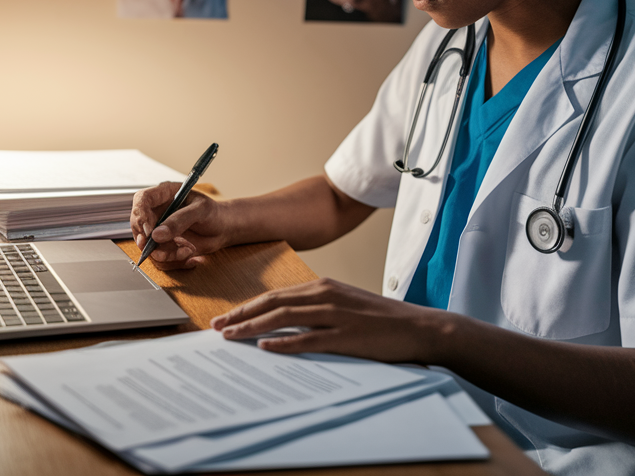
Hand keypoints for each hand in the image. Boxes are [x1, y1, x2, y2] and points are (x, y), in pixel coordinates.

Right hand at [129, 182, 230, 269]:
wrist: (222, 229)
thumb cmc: (213, 213)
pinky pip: (160, 259)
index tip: (149, 231)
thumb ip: (179, 221)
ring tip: (188, 250)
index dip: (140, 215)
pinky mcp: (164, 246)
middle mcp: (158, 212)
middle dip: (147, 240)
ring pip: (148, 246)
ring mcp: (159, 230)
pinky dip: (175, 261)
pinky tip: (191, 256)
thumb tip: (157, 235)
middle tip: (161, 249)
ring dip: (167, 254)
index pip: (142, 200)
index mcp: (165, 195)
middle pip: (137, 225)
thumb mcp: (200, 211)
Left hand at [211, 278, 445, 362]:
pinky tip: (265, 348)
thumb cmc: (380, 320)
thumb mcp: (345, 305)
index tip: (226, 317)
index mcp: (323, 287)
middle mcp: (325, 295)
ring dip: (253, 327)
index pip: (275, 295)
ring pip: (283, 318)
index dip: (247, 306)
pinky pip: (308, 339)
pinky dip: (284, 342)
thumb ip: (316, 308)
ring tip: (230, 337)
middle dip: (241, 315)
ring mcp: (335, 315)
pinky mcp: (346, 335)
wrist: (418, 327)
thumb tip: (285, 320)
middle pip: (272, 303)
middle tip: (216, 327)